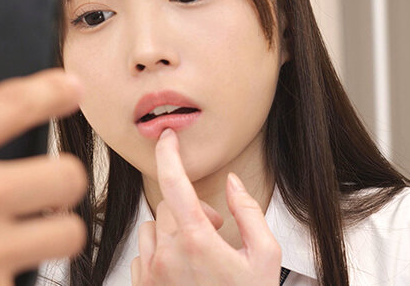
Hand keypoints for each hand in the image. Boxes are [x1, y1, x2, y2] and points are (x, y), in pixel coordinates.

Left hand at [130, 128, 281, 285]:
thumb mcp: (266, 256)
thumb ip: (249, 213)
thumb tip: (232, 184)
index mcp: (196, 241)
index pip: (175, 183)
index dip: (170, 154)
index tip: (168, 138)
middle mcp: (166, 255)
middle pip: (168, 206)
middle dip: (191, 210)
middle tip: (216, 230)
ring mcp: (151, 273)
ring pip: (153, 228)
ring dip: (172, 231)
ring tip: (198, 253)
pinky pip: (142, 253)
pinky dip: (159, 253)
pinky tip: (182, 270)